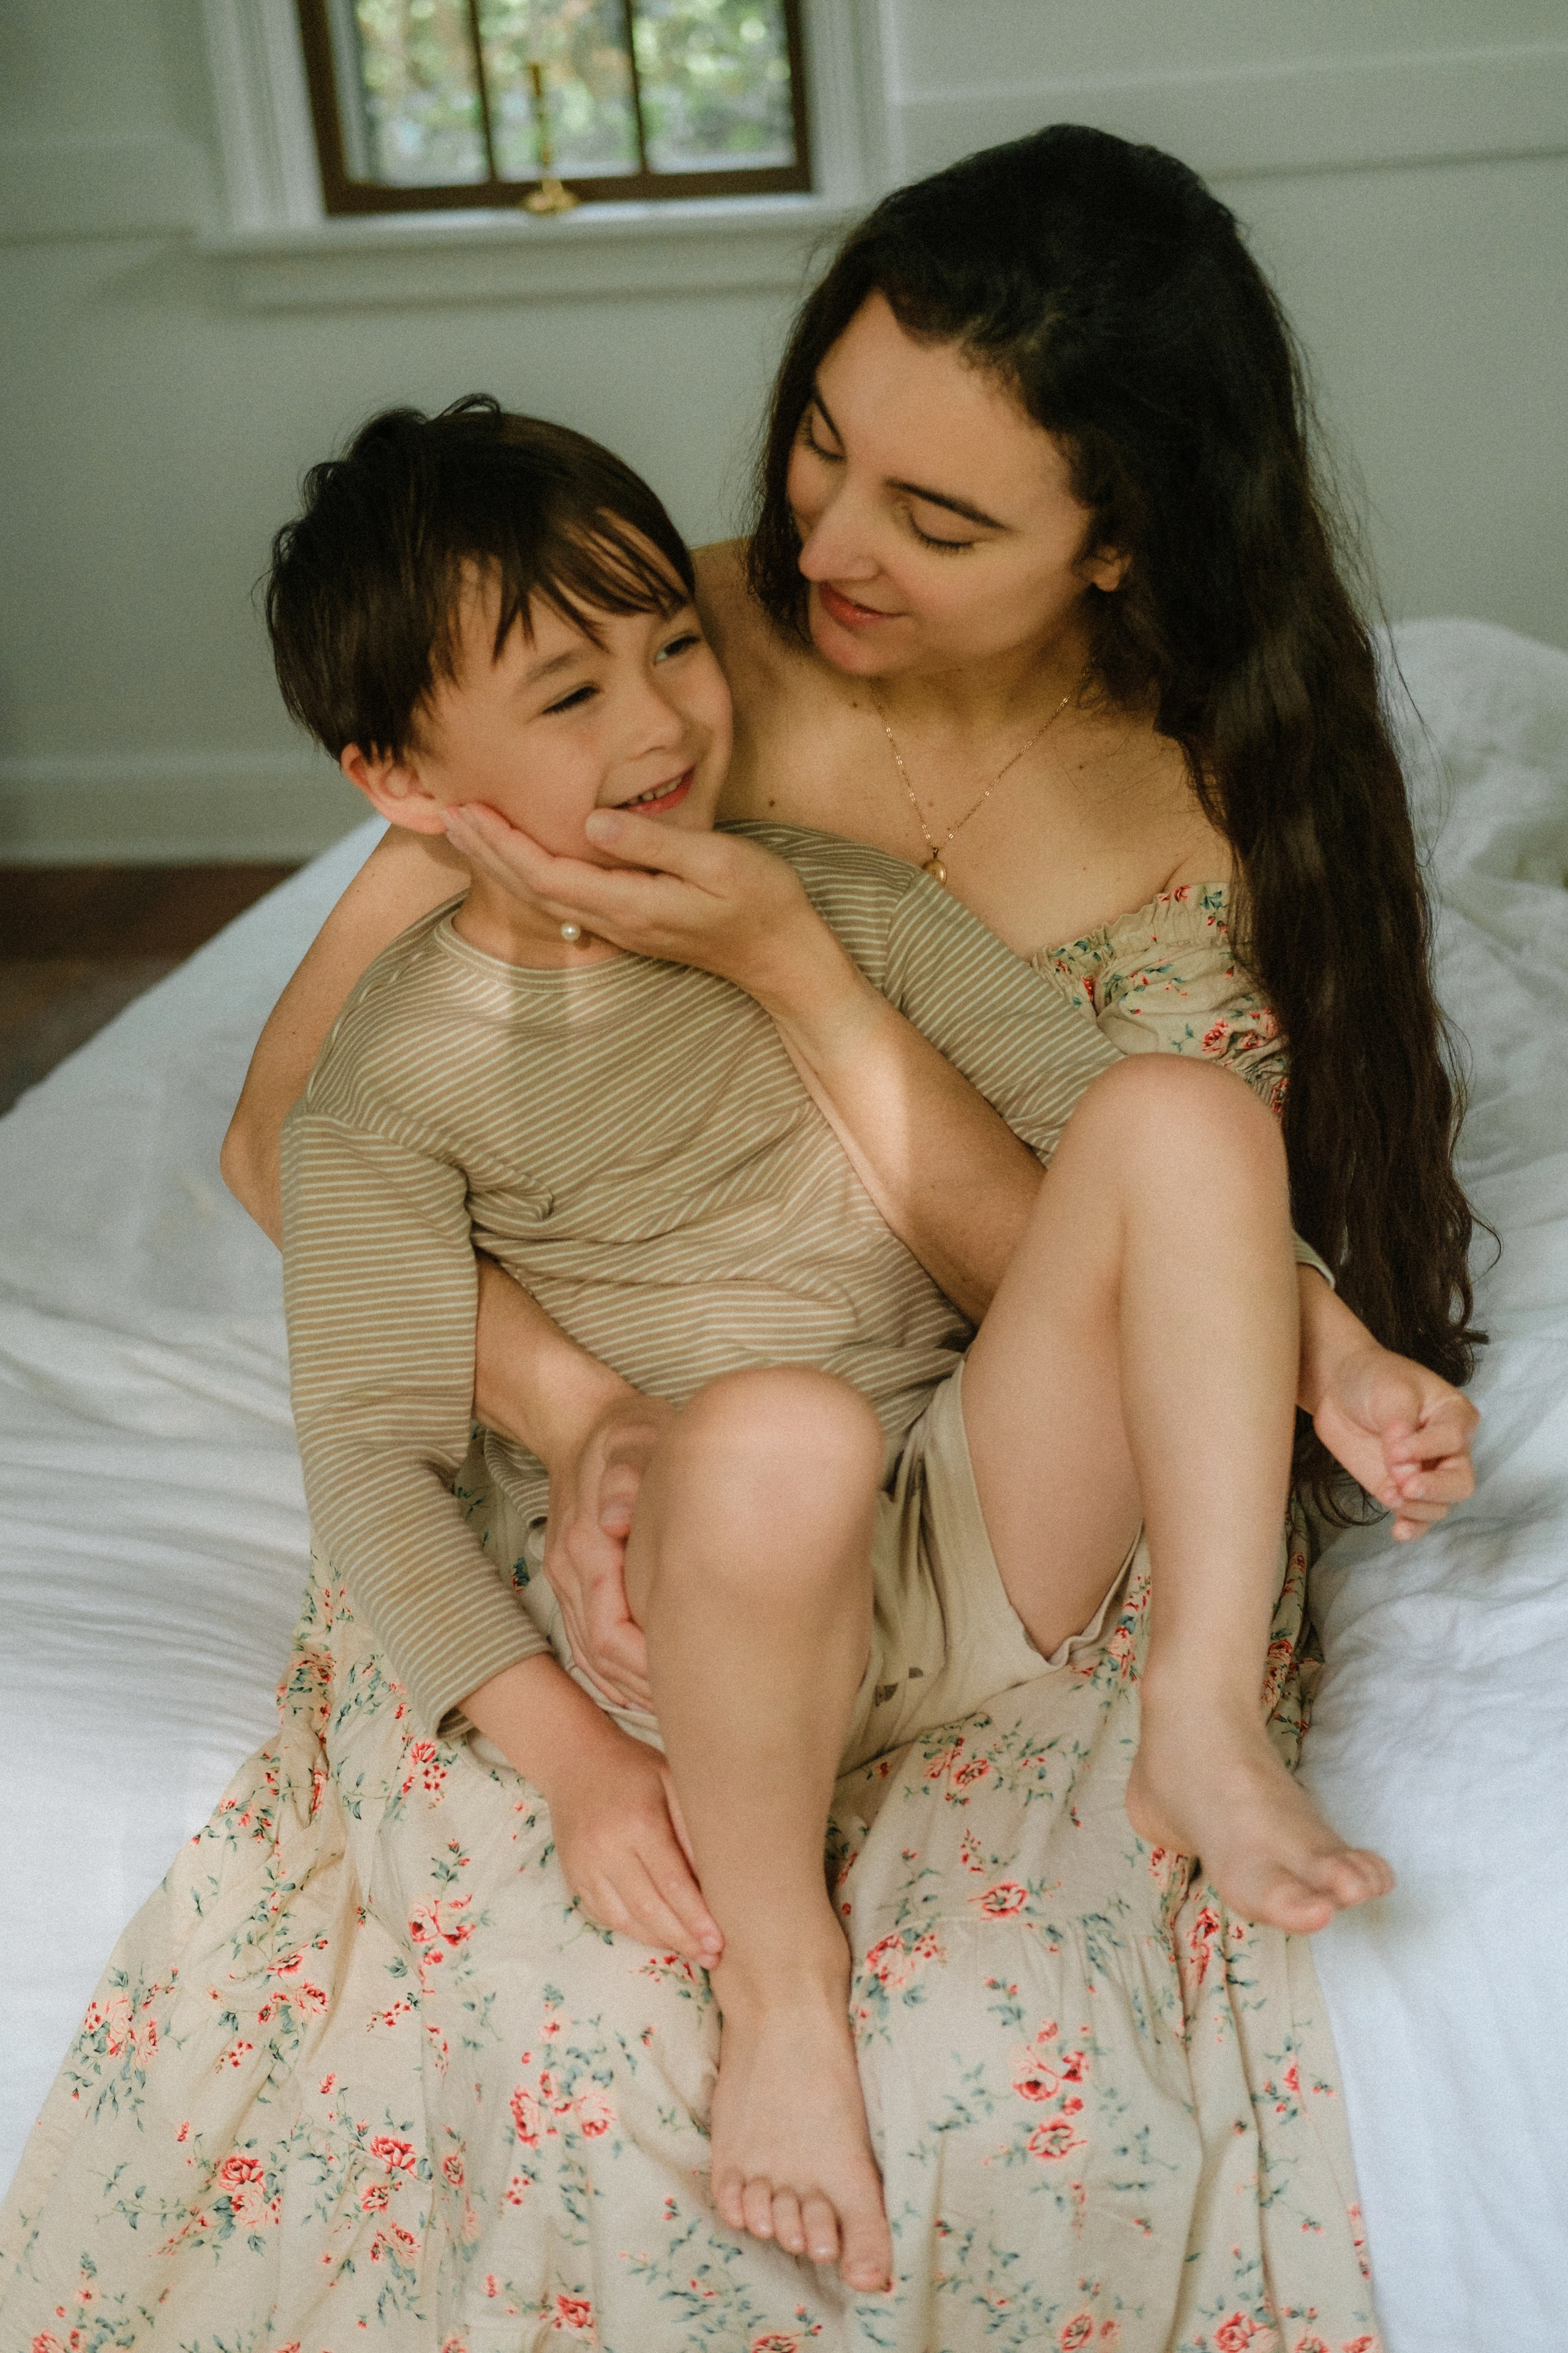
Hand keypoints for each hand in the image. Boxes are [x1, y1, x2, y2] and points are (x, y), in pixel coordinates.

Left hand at [441, 799, 836, 1009]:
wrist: (785, 958)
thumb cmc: (763, 902)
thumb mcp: (719, 861)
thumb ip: (653, 843)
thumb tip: (591, 821)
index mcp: (631, 902)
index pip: (546, 871)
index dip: (501, 841)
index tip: (468, 806)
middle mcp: (616, 921)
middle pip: (532, 887)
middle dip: (486, 850)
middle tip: (446, 810)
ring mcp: (622, 927)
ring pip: (543, 897)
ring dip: (502, 864)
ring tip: (469, 830)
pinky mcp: (631, 923)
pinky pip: (564, 900)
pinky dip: (530, 875)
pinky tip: (519, 856)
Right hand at [541, 1386, 673, 1711]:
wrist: (582, 1421)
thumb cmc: (625, 1430)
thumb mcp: (634, 1436)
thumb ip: (629, 1470)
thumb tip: (619, 1515)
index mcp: (587, 1543)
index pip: (609, 1629)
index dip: (648, 1667)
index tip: (692, 1686)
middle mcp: (571, 1568)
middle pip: (599, 1653)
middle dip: (644, 1688)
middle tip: (696, 1713)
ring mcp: (567, 1576)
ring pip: (590, 1653)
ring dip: (629, 1684)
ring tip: (678, 1711)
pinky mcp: (575, 1578)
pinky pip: (585, 1638)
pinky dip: (613, 1668)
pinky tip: (645, 1687)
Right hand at [548, 1720, 722, 1969]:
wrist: (574, 1760)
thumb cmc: (636, 1769)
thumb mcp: (673, 1781)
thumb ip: (693, 1827)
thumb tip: (720, 1877)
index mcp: (639, 1822)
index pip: (673, 1883)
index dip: (697, 1918)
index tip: (720, 1941)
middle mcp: (607, 1848)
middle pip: (650, 1909)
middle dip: (684, 1938)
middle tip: (713, 1957)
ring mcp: (585, 1866)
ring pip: (625, 1920)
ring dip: (661, 1941)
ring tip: (692, 1952)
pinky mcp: (573, 1876)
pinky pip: (605, 1915)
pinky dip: (634, 1931)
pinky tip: (659, 1935)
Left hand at [1312, 1341, 1479, 1539]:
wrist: (1339, 1387)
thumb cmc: (1374, 1379)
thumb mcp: (1391, 1390)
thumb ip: (1400, 1427)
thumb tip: (1404, 1467)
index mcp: (1455, 1416)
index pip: (1454, 1440)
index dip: (1426, 1449)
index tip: (1396, 1449)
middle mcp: (1449, 1449)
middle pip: (1460, 1482)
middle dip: (1435, 1489)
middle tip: (1406, 1486)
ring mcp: (1426, 1472)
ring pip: (1440, 1506)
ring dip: (1418, 1508)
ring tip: (1392, 1497)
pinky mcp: (1402, 1489)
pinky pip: (1417, 1517)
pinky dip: (1411, 1527)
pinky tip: (1399, 1531)